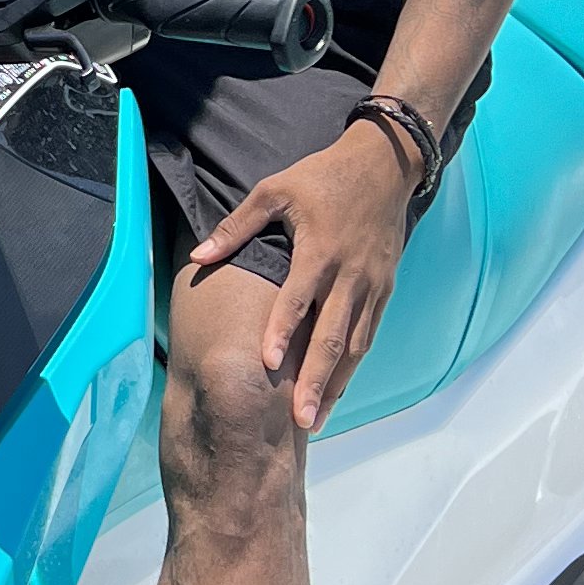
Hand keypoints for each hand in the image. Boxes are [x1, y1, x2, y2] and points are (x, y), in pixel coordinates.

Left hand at [187, 119, 419, 433]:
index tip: (267, 363)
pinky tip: (336, 390)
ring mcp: (372, 285)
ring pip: (355, 345)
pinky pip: (369, 334)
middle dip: (315, 380)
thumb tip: (198, 256)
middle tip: (299, 419)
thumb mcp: (275, 190)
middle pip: (332, 336)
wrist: (385, 165)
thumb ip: (236, 226)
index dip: (282, 331)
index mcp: (320, 250)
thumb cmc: (323, 177)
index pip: (298, 298)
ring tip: (314, 420)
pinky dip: (353, 366)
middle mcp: (350, 275)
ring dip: (335, 385)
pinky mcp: (385, 289)